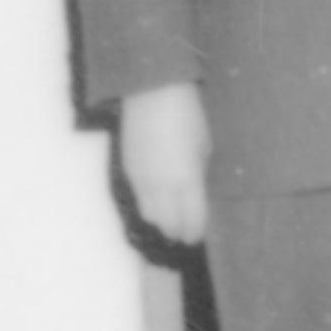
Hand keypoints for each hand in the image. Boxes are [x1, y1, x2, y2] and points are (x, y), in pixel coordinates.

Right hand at [119, 82, 210, 245]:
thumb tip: (196, 190)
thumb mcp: (204, 147)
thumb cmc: (188, 116)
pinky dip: (148, 205)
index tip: (198, 237)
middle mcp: (161, 185)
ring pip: (148, 214)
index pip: (191, 219)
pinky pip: (137, 198)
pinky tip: (157, 203)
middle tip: (185, 235)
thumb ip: (199, 173)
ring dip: (161, 221)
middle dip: (177, 231)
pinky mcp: (126, 170)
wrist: (151, 93)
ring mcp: (140, 179)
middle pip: (167, 223)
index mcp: (187, 180)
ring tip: (171, 222)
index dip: (195, 231)